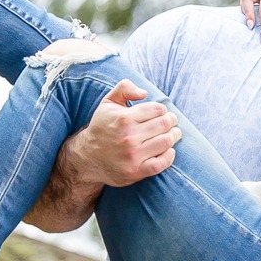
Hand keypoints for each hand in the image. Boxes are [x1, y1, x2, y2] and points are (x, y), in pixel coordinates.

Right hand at [25, 80, 180, 229]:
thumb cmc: (102, 127)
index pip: (158, 109)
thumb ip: (124, 88)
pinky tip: (169, 150)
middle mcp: (129, 137)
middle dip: (171, 121)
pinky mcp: (135, 171)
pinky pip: (161, 163)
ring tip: (173, 134)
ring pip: (166, 142)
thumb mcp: (107, 103)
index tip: (161, 112)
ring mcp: (132, 156)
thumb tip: (144, 92)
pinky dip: (169, 156)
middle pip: (164, 124)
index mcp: (124, 118)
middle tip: (171, 122)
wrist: (87, 157)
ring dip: (173, 136)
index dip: (162, 110)